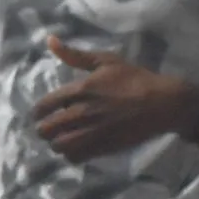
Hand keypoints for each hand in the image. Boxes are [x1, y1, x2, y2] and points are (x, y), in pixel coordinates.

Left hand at [29, 36, 192, 161]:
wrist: (161, 103)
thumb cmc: (135, 79)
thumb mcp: (106, 60)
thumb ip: (75, 54)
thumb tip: (50, 40)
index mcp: (81, 89)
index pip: (44, 106)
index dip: (37, 112)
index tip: (40, 114)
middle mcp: (82, 112)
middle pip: (46, 129)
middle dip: (44, 129)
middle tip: (50, 128)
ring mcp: (92, 132)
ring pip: (58, 146)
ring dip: (57, 143)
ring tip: (63, 139)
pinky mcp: (102, 147)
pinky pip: (75, 158)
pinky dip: (71, 155)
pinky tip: (77, 148)